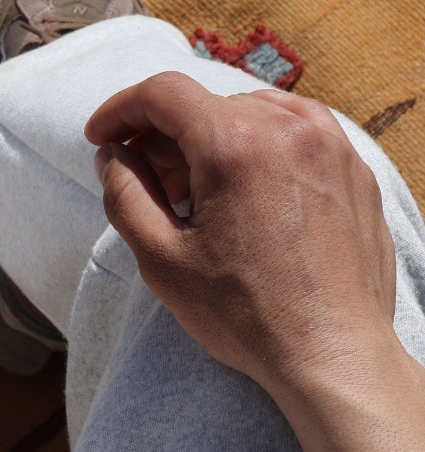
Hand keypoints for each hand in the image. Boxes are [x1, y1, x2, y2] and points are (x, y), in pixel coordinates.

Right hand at [84, 72, 396, 396]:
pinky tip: (241, 191)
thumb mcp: (161, 258)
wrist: (335, 358)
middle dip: (160, 136)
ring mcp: (329, 143)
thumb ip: (124, 193)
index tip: (99, 137)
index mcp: (237, 145)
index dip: (119, 109)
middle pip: (202, 105)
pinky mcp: (352, 166)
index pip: (162, 93)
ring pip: (245, 111)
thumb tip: (112, 154)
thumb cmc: (247, 316)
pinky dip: (253, 145)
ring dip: (206, 139)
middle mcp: (289, 128)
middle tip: (143, 180)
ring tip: (193, 194)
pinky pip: (289, 130)